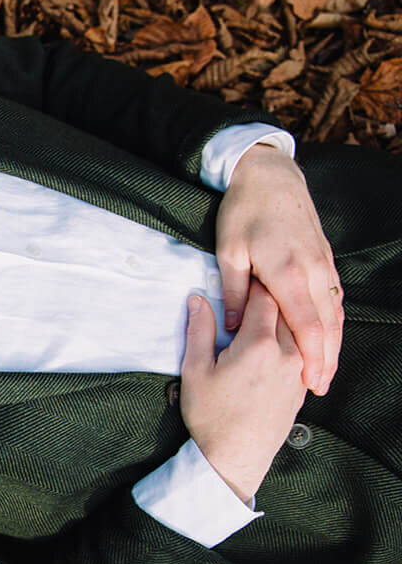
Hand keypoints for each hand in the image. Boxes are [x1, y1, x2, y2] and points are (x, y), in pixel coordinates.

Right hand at [179, 284, 307, 502]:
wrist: (235, 457)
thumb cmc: (211, 416)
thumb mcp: (195, 370)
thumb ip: (199, 330)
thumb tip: (199, 299)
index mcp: (258, 345)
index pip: (264, 298)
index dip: (253, 284)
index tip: (242, 277)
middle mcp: (287, 353)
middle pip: (285, 310)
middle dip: (270, 297)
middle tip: (251, 292)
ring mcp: (298, 370)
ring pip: (296, 330)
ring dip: (281, 318)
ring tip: (261, 316)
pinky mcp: (301, 385)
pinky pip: (301, 350)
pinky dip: (289, 339)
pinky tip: (272, 342)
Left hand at [215, 143, 341, 393]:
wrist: (271, 176)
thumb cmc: (244, 211)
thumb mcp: (228, 250)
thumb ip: (232, 289)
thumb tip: (231, 325)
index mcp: (288, 272)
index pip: (308, 325)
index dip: (312, 357)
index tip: (311, 382)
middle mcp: (314, 271)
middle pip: (328, 325)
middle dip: (326, 359)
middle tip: (319, 388)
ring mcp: (324, 265)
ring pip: (335, 312)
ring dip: (334, 344)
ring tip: (326, 371)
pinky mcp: (326, 259)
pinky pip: (335, 297)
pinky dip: (334, 321)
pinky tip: (329, 338)